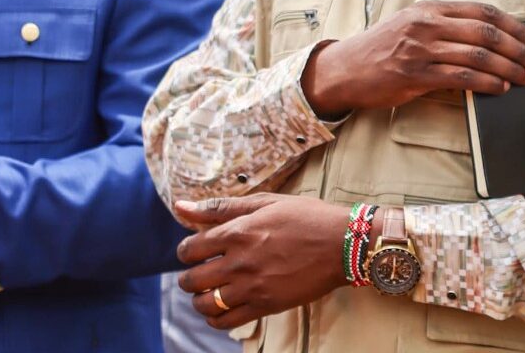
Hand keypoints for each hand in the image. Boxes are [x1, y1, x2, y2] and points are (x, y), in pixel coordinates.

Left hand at [175, 194, 352, 329]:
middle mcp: (239, 261)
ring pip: (204, 303)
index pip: (188, 249)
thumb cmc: (308, 217)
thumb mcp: (267, 202)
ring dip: (201, 299)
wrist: (344, 243)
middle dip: (191, 277)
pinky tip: (224, 307)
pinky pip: (225, 321)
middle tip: (204, 272)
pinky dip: (217, 318)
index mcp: (237, 232)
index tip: (197, 251)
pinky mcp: (265, 305)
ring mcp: (251, 286)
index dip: (186, 251)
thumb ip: (222, 206)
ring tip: (213, 291)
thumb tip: (180, 206)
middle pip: (191, 280)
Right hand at [301, 1, 524, 118]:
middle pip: (486, 33)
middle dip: (518, 48)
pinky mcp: (415, 75)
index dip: (514, 27)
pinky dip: (486, 83)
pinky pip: (461, 78)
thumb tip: (490, 37)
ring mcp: (421, 49)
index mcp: (431, 8)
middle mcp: (428, 24)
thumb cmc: (382, 47)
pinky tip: (499, 88)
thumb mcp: (413, 23)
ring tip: (524, 78)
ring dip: (508, 68)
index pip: (484, 12)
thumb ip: (447, 25)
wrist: (344, 69)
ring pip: (478, 56)